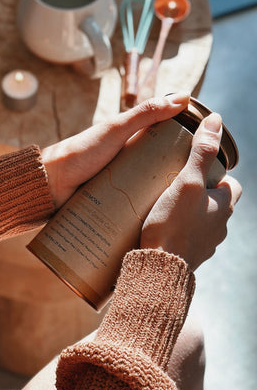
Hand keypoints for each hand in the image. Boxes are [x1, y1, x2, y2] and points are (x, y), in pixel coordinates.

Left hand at [41, 93, 190, 207]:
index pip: (161, 147)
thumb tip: (183, 97)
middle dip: (170, 184)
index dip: (181, 153)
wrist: (47, 186)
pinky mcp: (105, 207)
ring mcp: (114, 187)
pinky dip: (138, 218)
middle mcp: (122, 166)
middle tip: (191, 197)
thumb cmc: (79, 154)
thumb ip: (145, 114)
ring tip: (176, 216)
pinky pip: (126, 213)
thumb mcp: (115, 131)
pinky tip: (154, 227)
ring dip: (155, 204)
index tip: (202, 164)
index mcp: (126, 145)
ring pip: (142, 195)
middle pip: (154, 174)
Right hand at [140, 113, 241, 270]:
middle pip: (215, 205)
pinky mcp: (189, 259)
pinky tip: (160, 231)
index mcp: (224, 206)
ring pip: (201, 224)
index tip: (196, 172)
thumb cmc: (172, 224)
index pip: (231, 185)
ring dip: (188, 217)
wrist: (159, 269)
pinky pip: (187, 241)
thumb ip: (201, 152)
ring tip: (164, 210)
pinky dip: (178, 234)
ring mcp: (206, 246)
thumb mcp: (186, 182)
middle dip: (199, 196)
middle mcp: (220, 228)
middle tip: (175, 188)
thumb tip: (215, 120)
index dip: (217, 176)